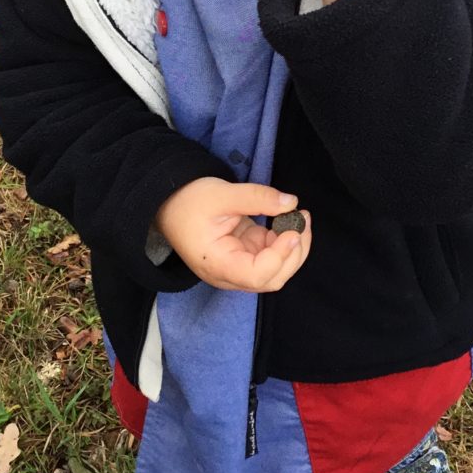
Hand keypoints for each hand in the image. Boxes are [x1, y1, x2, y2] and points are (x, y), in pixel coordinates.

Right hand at [155, 178, 311, 291]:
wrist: (169, 202)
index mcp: (218, 265)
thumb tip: (291, 202)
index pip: (258, 275)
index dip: (280, 256)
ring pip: (277, 269)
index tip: (293, 229)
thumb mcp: (221, 194)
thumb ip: (257, 198)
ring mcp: (239, 266)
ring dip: (294, 247)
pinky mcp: (245, 254)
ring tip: (300, 217)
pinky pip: (272, 255)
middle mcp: (230, 274)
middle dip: (295, 252)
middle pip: (273, 278)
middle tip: (303, 219)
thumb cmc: (187, 201)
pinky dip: (285, 239)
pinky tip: (290, 219)